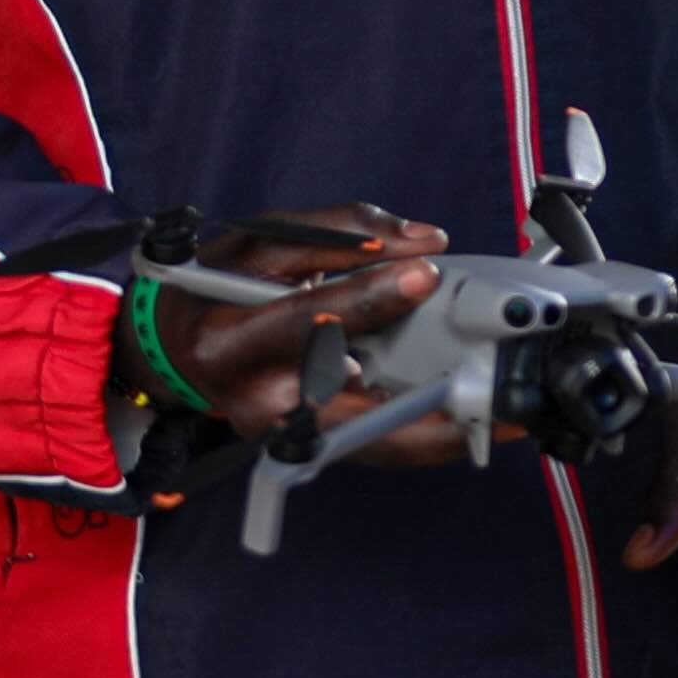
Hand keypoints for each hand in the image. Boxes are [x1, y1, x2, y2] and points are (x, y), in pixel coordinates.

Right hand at [127, 208, 471, 458]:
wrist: (173, 353)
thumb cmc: (213, 290)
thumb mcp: (259, 240)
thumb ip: (341, 231)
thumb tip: (424, 241)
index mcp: (230, 341)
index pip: (307, 320)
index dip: (369, 297)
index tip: (427, 273)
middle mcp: (258, 401)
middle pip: (353, 406)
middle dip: (430, 400)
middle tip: (497, 386)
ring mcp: (285, 434)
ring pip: (374, 442)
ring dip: (443, 434)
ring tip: (505, 417)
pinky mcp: (308, 446)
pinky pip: (375, 444)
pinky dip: (426, 436)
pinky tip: (473, 423)